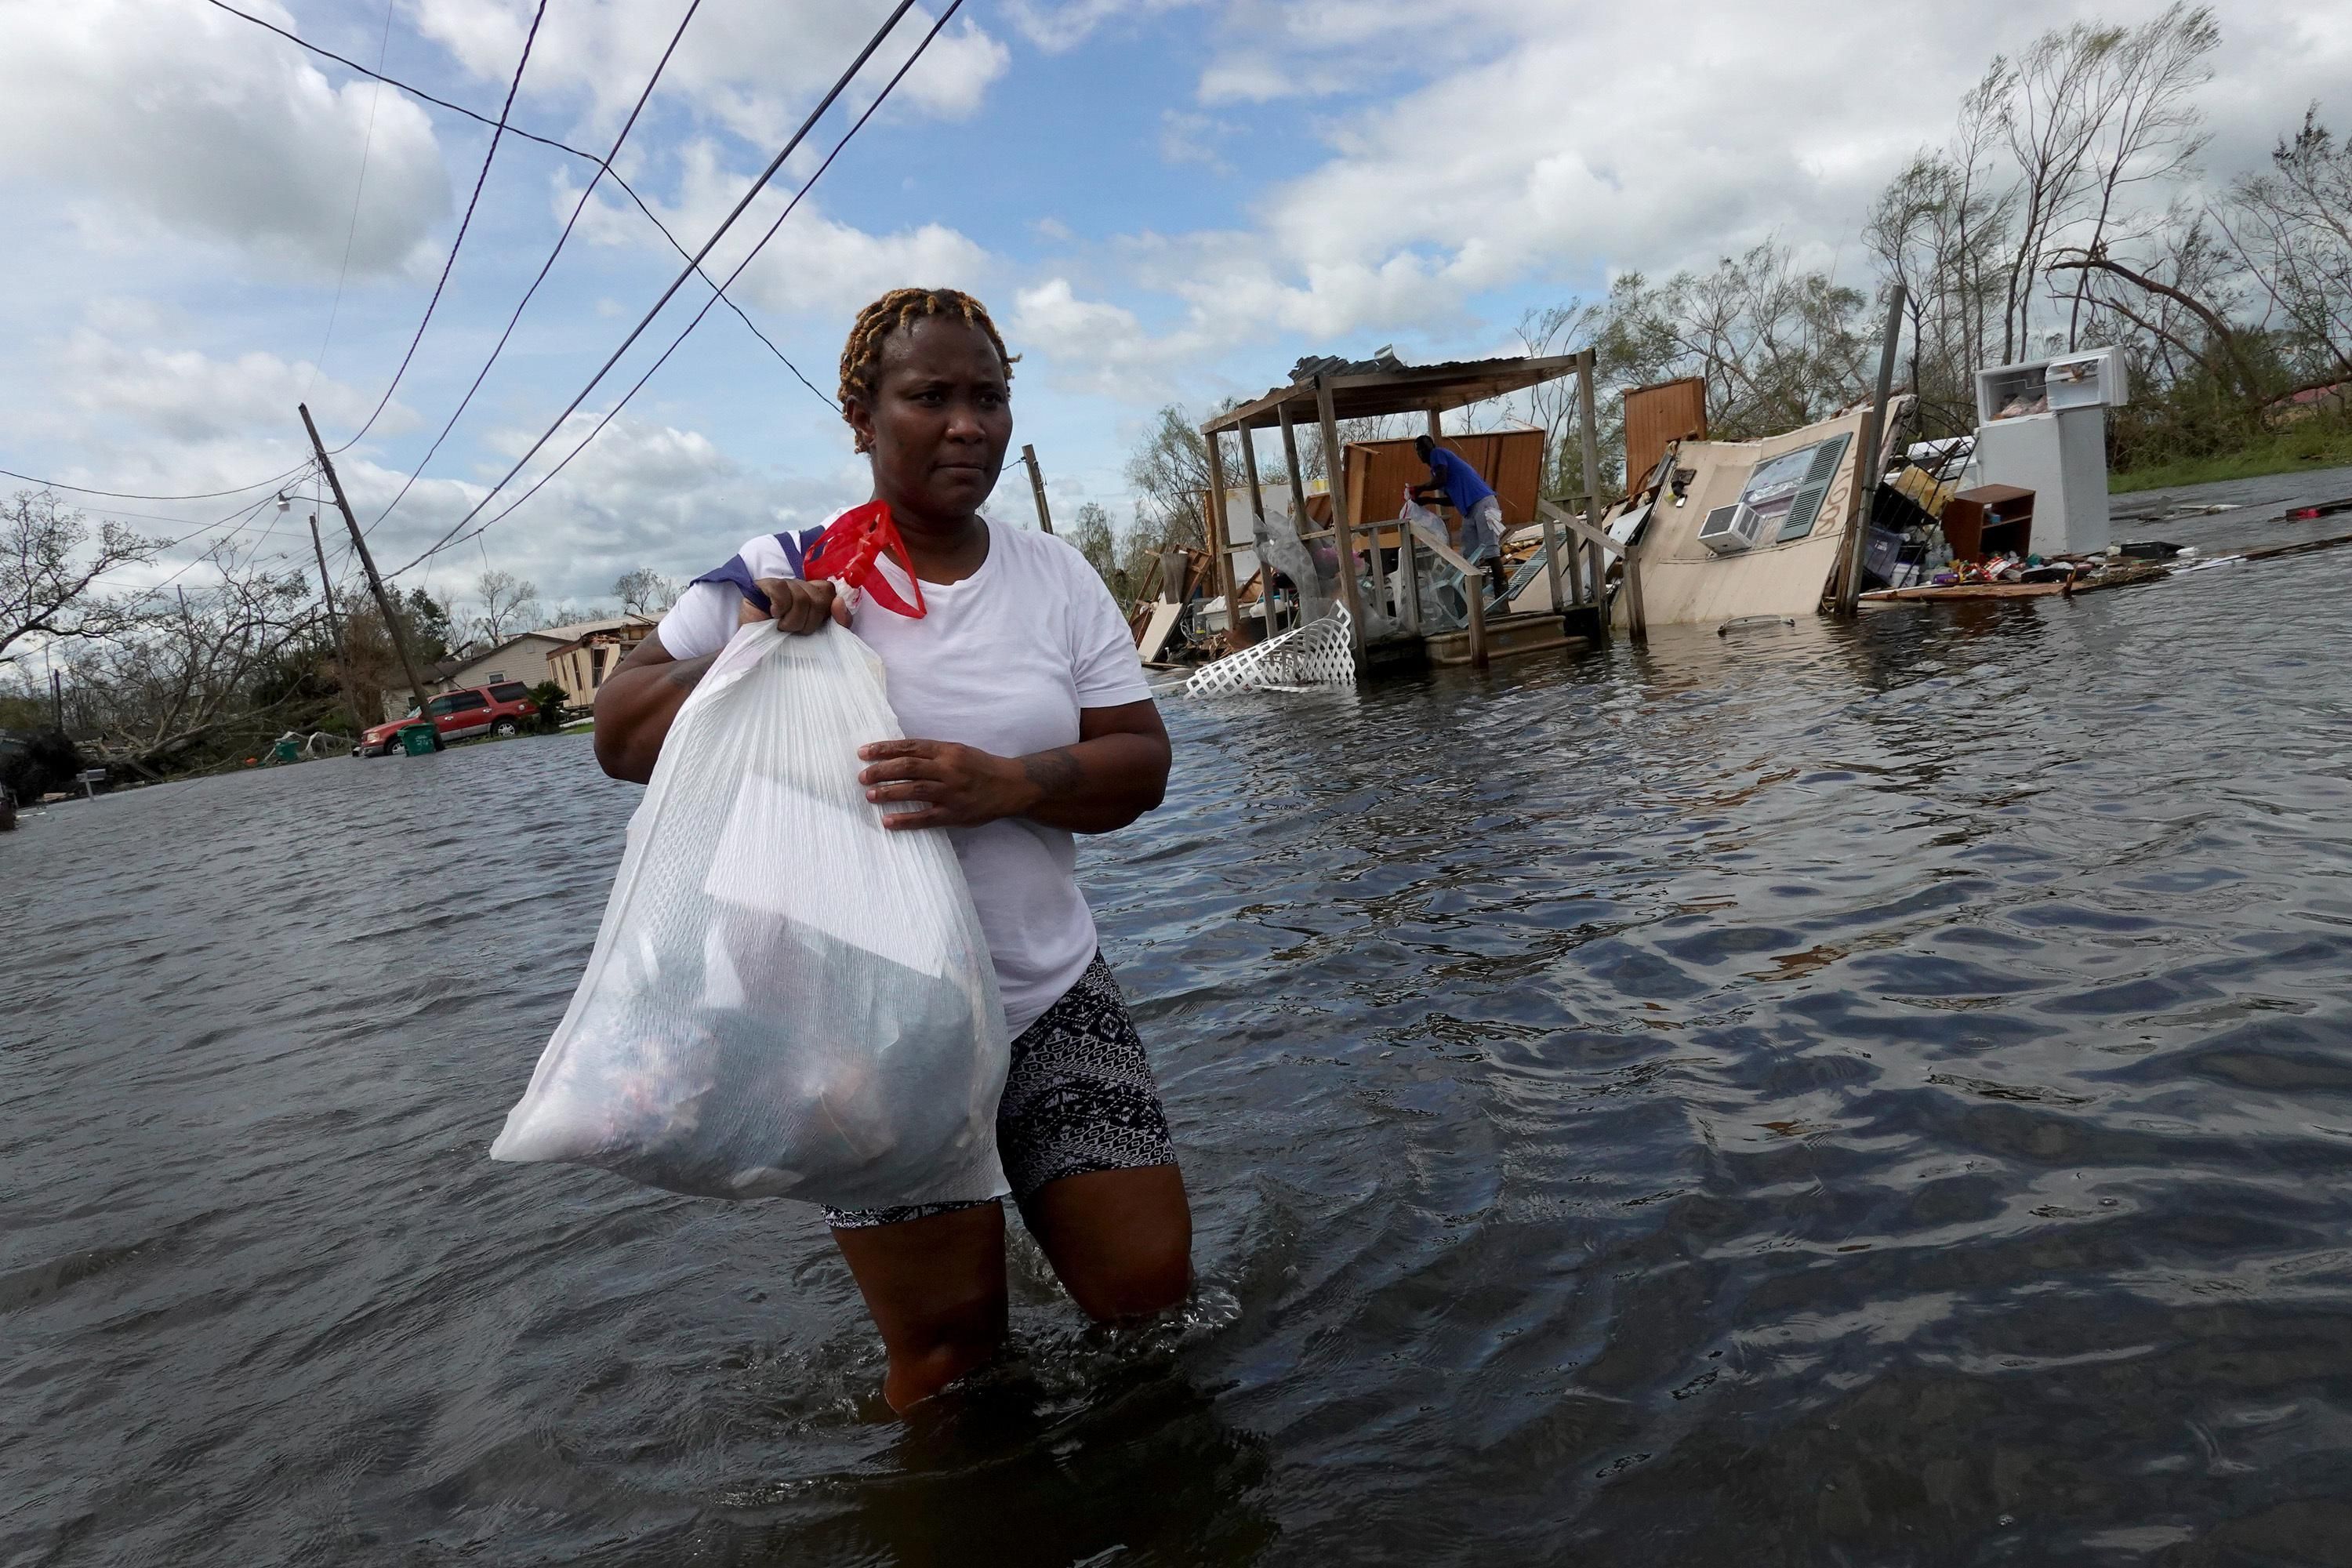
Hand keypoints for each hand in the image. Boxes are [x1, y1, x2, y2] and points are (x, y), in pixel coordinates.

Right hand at [740, 576, 850, 633]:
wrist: (755, 649)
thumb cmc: (787, 643)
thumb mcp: (820, 637)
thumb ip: (840, 622)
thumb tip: (839, 601)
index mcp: (815, 595)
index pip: (830, 592)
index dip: (826, 613)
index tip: (812, 628)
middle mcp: (801, 586)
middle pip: (819, 599)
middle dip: (807, 623)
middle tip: (793, 630)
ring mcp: (784, 584)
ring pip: (801, 598)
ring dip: (791, 621)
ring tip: (780, 627)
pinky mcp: (766, 584)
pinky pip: (782, 591)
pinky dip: (779, 608)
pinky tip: (772, 615)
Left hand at [857, 738, 1040, 830]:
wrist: (1010, 786)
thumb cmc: (980, 767)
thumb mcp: (958, 751)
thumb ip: (932, 753)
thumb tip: (898, 755)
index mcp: (947, 751)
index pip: (910, 747)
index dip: (885, 749)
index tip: (864, 752)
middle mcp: (948, 769)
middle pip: (909, 767)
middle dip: (881, 771)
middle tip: (862, 776)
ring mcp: (952, 792)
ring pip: (914, 790)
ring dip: (889, 792)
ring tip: (869, 795)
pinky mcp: (955, 813)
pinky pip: (926, 818)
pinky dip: (905, 820)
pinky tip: (888, 821)